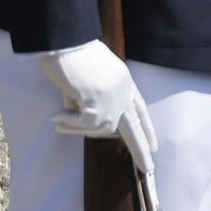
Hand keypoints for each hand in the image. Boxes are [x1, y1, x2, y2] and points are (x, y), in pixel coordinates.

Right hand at [40, 40, 157, 173]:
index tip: (154, 145)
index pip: (140, 110)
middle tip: (149, 169)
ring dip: (76, 126)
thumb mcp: (92, 80)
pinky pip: (83, 124)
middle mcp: (123, 90)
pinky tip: (57, 116)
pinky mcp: (98, 102)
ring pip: (98, 128)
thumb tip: (90, 126)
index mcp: (125, 82)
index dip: (146, 128)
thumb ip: (96, 102)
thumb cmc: (74, 55)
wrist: (67, 40)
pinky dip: (68, 122)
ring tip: (59, 116)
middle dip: (141, 150)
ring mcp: (112, 97)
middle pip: (135, 127)